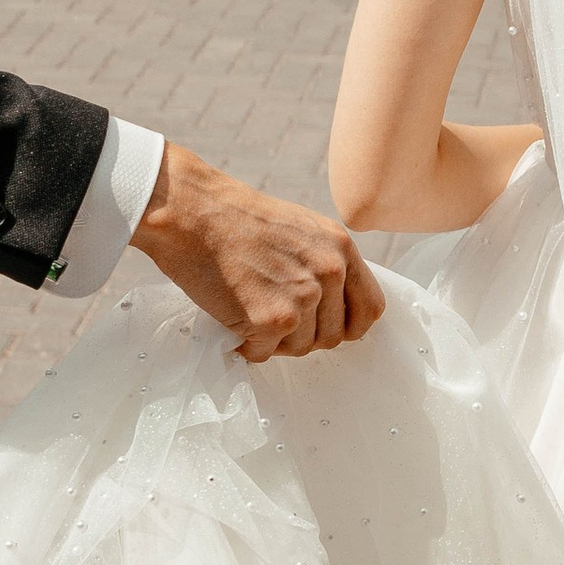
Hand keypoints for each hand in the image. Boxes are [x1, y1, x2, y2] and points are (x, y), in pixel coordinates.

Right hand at [127, 143, 384, 358]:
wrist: (193, 211)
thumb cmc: (238, 219)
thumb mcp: (302, 229)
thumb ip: (325, 263)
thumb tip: (335, 306)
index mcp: (341, 248)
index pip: (370, 309)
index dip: (349, 326)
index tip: (325, 326)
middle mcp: (330, 272)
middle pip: (333, 336)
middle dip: (303, 335)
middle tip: (271, 317)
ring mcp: (302, 297)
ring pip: (300, 348)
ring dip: (274, 341)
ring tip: (248, 310)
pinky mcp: (270, 319)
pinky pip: (265, 353)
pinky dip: (246, 345)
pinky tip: (230, 317)